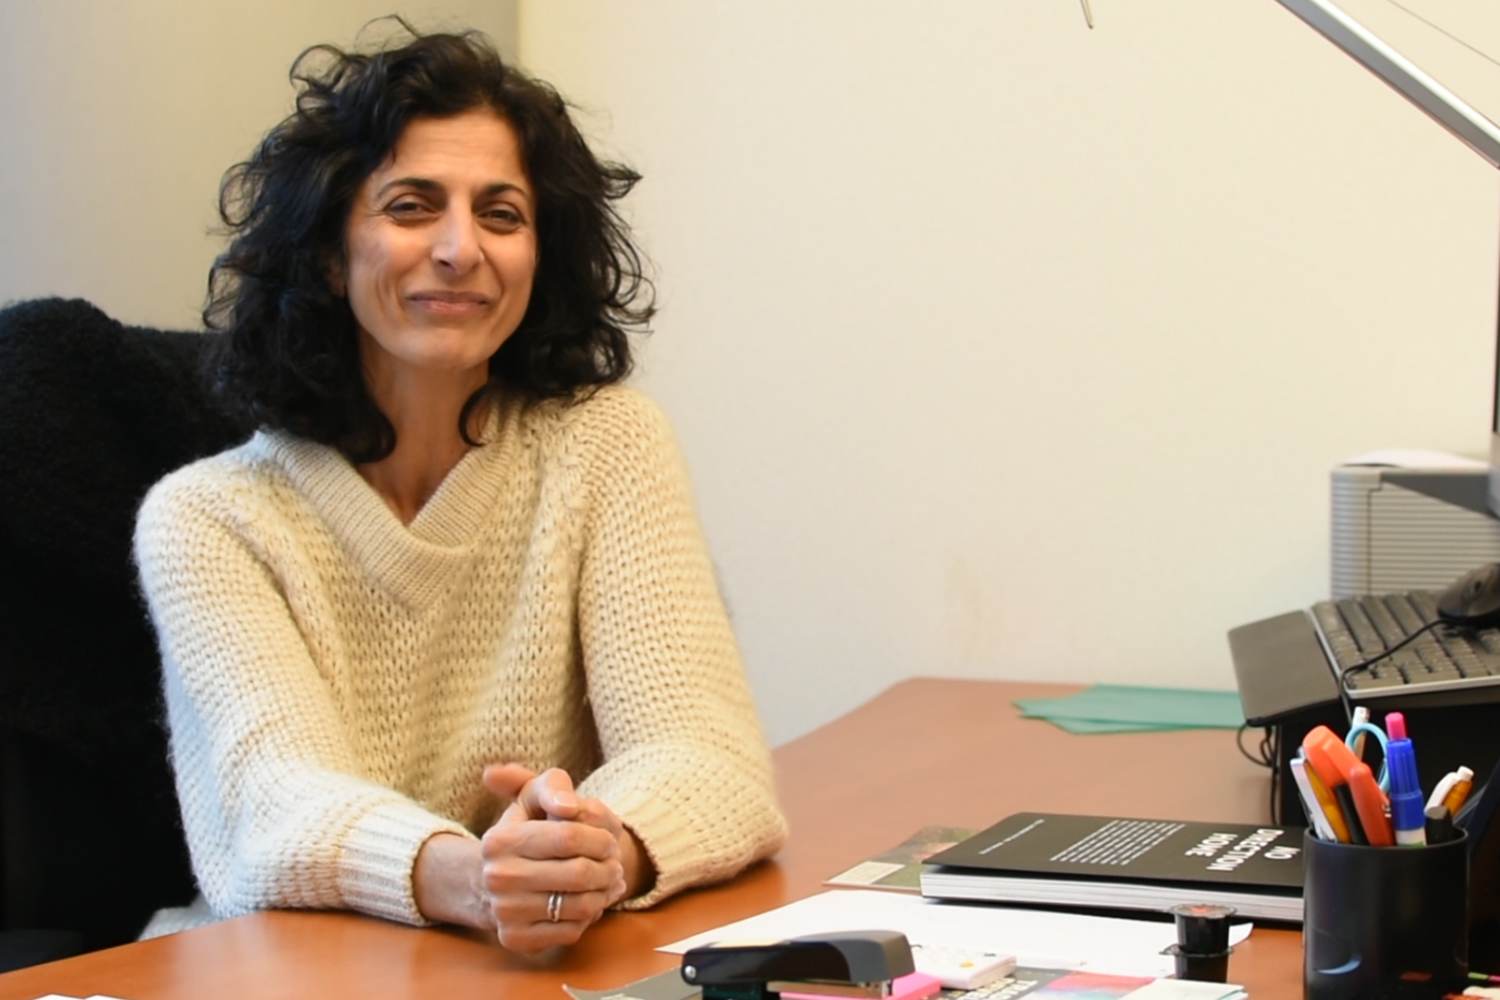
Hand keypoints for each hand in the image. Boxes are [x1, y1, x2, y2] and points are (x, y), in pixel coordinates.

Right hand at [477, 765, 625, 952]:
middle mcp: (497, 878)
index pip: (568, 837)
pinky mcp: (516, 938)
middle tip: (615, 865)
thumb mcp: (536, 795)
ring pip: (579, 906)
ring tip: (610, 881)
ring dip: (605, 893)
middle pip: (579, 874)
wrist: (501, 875)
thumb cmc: (530, 826)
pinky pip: (571, 932)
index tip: (610, 842)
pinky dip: (589, 916)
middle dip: (609, 868)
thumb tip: (568, 806)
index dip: (600, 839)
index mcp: (499, 840)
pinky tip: (590, 902)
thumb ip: (552, 786)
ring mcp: (504, 912)